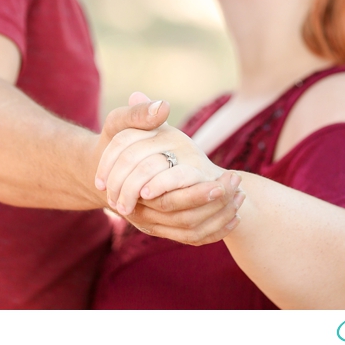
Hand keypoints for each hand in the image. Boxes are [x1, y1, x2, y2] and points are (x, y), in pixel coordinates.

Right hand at [96, 92, 242, 244]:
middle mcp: (142, 213)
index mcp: (134, 191)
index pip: (171, 199)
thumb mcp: (119, 124)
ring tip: (242, 197)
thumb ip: (139, 114)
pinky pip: (192, 238)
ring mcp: (151, 224)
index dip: (199, 192)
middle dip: (216, 204)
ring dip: (219, 217)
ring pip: (191, 231)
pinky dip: (215, 230)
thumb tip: (162, 106)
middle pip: (185, 218)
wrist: (102, 172)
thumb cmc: (113, 142)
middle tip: (239, 185)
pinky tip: (236, 218)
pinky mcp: (161, 229)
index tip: (226, 177)